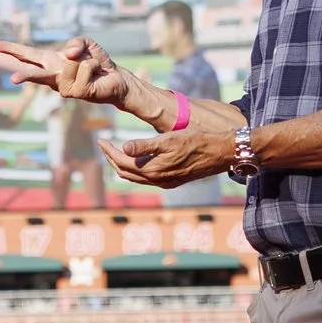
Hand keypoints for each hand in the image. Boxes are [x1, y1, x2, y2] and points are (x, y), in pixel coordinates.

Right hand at [0, 36, 131, 108]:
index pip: (26, 56)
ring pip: (68, 63)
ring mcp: (63, 88)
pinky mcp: (77, 93)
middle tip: (12, 80)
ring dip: (84, 58)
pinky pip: (84, 68)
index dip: (10, 50)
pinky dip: (93, 64)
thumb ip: (74, 43)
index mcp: (49, 63)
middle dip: (24, 76)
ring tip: (90, 66)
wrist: (114, 78)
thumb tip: (68, 55)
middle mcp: (53, 77)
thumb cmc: (96, 61)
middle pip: (33, 75)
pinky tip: (96, 73)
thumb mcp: (84, 43)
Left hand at [100, 128, 234, 188]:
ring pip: (135, 178)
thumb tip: (124, 147)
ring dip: (122, 166)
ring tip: (114, 153)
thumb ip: (145, 145)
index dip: (109, 152)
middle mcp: (157, 181)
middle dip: (111, 160)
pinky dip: (136, 171)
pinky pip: (147, 179)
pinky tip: (136, 160)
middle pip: (125, 173)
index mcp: (154, 170)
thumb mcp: (169, 139)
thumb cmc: (196, 141)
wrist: (220, 153)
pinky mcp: (172, 182)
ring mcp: (165, 183)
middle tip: (104, 146)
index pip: (122, 163)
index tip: (101, 140)